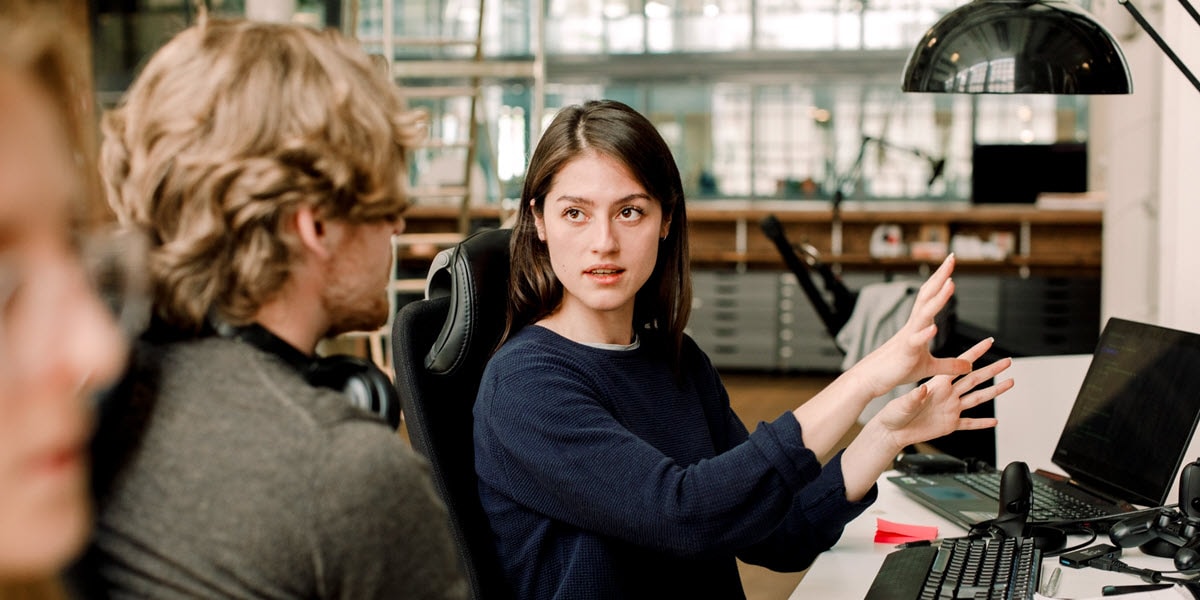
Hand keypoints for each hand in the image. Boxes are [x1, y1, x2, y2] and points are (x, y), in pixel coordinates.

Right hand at [855, 254, 970, 396]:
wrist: (873, 378)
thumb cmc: (898, 369)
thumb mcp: (929, 368)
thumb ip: (950, 365)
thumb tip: (969, 365)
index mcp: (919, 325)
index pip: (932, 296)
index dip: (942, 279)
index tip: (951, 261)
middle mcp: (914, 326)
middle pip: (927, 296)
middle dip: (940, 277)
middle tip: (951, 258)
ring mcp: (909, 337)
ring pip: (924, 314)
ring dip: (938, 300)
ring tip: (950, 284)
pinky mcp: (905, 352)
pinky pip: (915, 341)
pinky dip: (924, 334)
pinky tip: (933, 328)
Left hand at [872, 336, 1010, 450]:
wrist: (892, 432)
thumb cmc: (893, 415)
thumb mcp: (903, 404)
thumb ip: (914, 398)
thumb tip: (922, 390)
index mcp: (937, 385)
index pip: (959, 365)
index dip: (974, 353)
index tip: (988, 342)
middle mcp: (947, 395)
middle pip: (975, 379)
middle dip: (992, 370)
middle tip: (1007, 361)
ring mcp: (950, 409)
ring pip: (977, 398)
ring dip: (994, 391)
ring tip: (1009, 383)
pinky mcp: (949, 425)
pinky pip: (969, 424)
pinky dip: (982, 423)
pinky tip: (994, 421)